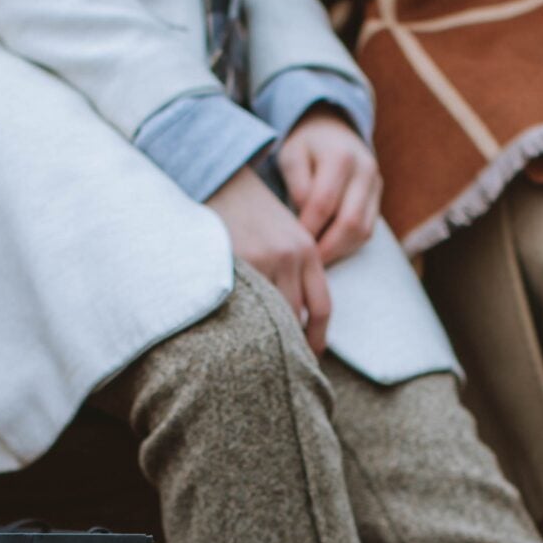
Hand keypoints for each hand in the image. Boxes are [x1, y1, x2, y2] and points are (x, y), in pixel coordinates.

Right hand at [207, 168, 331, 353]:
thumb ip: (293, 266)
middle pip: (296, 316)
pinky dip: (241, 319)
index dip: (316, 339)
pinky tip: (231, 330)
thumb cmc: (248, 210)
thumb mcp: (282, 232)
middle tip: (279, 365)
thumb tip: (293, 314)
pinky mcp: (238, 260)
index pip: (321, 307)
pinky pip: (244, 302)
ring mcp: (265, 259)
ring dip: (264, 334)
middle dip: (289, 342)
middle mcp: (292, 256)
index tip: (310, 357)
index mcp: (308, 250)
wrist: (220, 176)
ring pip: (270, 313)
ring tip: (253, 353)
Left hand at [276, 110, 382, 266]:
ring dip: (339, 250)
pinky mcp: (379, 198)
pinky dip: (348, 245)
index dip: (307, 228)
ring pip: (363, 231)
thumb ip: (297, 184)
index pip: (324, 203)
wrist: (333, 130)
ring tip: (316, 261)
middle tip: (305, 262)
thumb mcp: (291, 155)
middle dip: (326, 247)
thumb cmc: (306, 146)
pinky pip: (368, 231)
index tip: (291, 244)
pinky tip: (329, 250)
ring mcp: (377, 186)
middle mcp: (366, 171)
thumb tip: (307, 219)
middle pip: (350, 222)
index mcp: (341, 157)